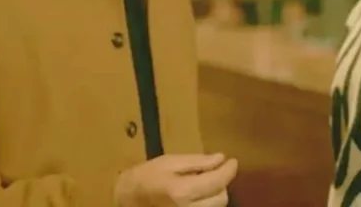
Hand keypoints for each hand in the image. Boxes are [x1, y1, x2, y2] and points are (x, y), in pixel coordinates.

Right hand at [114, 153, 237, 206]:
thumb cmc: (146, 177)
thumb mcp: (169, 162)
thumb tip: (221, 158)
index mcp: (182, 191)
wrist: (127, 199)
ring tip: (202, 184)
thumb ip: (197, 161)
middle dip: (220, 183)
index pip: (217, 181)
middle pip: (222, 198)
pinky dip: (207, 204)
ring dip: (215, 194)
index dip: (229, 170)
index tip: (232, 161)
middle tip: (212, 172)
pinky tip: (198, 195)